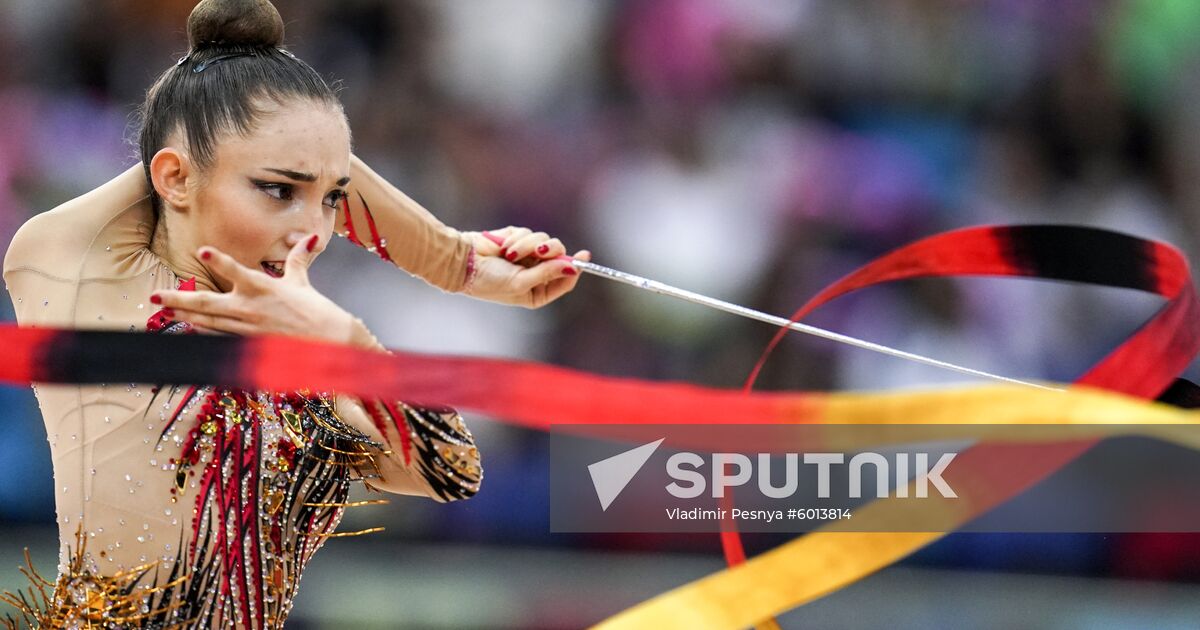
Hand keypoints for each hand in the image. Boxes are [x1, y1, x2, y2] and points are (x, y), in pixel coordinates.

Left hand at [150, 235, 369, 346]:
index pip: (238, 271)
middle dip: (180, 299)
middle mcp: (251, 307)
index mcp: (263, 287)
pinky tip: (190, 328)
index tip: (202, 250)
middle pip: (208, 303)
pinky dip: (204, 332)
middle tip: (157, 296)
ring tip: (165, 310)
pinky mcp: (250, 343)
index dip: (220, 261)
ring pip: (208, 322)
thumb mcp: (302, 281)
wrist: (327, 342)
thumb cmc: (315, 309)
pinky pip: (221, 337)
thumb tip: (310, 238)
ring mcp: (247, 328)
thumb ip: (298, 258)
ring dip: (185, 316)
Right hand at [461, 227, 589, 307]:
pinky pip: (531, 233)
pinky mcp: (519, 240)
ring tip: (510, 253)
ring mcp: (528, 256)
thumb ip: (547, 274)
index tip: (584, 255)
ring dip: (529, 245)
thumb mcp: (520, 283)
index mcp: (538, 292)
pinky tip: (504, 246)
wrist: (463, 263)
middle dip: (550, 252)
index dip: (575, 268)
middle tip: (539, 251)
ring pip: (546, 242)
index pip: (565, 280)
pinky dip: (518, 238)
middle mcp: (536, 274)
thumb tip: (572, 268)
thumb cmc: (489, 281)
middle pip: (559, 257)